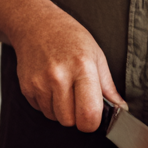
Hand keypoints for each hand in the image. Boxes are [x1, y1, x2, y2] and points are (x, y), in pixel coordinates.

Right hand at [11, 5, 124, 132]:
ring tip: (63, 88)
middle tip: (77, 98)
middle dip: (76, 116)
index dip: (93, 122)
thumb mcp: (96, 55)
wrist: (36, 25)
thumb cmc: (69, 37)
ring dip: (61, 111)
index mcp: (82, 67)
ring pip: (55, 118)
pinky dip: (48, 104)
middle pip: (70, 121)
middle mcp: (59, 76)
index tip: (93, 116)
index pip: (89, 115)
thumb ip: (108, 86)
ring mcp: (40, 82)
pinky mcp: (26, 87)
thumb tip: (120, 109)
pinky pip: (41, 110)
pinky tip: (50, 86)